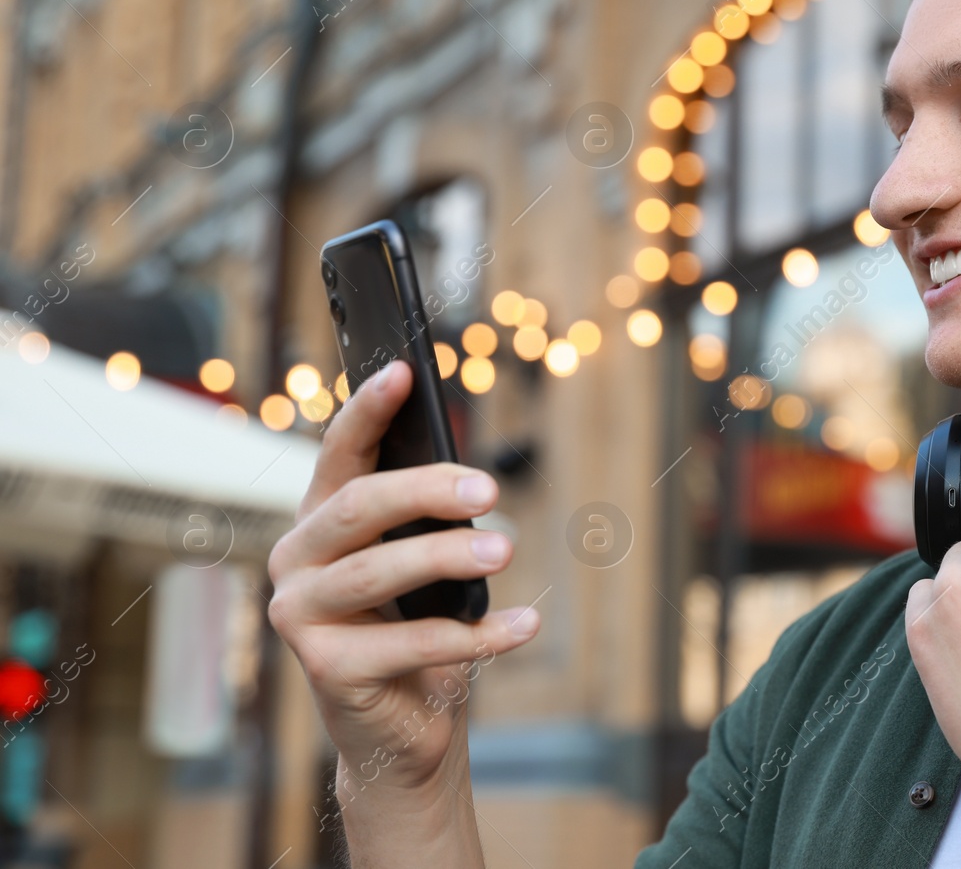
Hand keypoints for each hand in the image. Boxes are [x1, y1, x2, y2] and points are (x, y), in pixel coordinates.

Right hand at [267, 360, 540, 815]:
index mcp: (319, 522)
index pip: (339, 453)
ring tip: (506, 552)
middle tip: (490, 490)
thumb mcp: (422, 566)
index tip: (402, 371)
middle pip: (359, 505)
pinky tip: (524, 624)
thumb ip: (427, 523)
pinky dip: (477, 634)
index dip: (366, 410)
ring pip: (379, 571)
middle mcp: (296, 561)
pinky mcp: (326, 668)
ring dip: (449, 557)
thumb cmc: (413, 630)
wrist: (398, 729)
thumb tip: (473, 486)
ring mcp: (300, 615)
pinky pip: (413, 643)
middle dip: (427, 489)